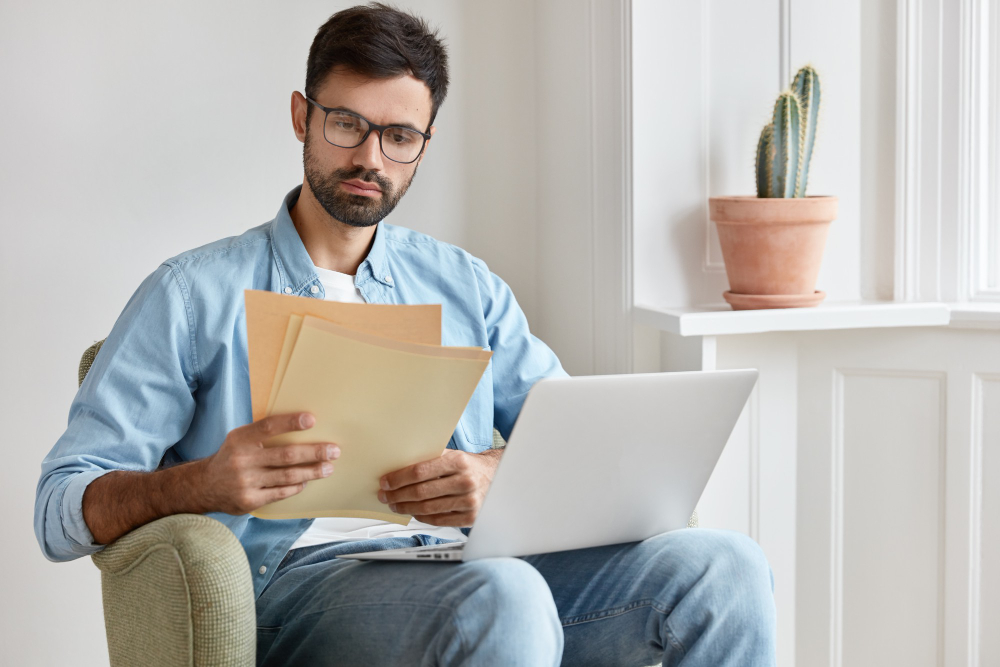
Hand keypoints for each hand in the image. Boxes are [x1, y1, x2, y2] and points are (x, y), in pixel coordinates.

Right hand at [196, 412, 340, 514]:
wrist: (204, 486)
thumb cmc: (232, 457)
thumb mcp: (239, 439)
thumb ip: (263, 434)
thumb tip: (303, 425)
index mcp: (240, 439)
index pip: (268, 427)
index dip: (290, 423)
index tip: (312, 420)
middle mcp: (242, 460)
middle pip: (286, 455)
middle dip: (314, 452)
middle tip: (334, 450)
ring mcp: (245, 482)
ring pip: (288, 476)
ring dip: (312, 471)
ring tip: (328, 468)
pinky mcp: (249, 500)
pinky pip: (281, 492)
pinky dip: (296, 486)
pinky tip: (306, 481)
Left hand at [376, 449, 501, 526]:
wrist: (496, 477)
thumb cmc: (469, 466)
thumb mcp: (453, 456)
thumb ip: (430, 459)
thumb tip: (398, 466)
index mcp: (459, 462)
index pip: (420, 471)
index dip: (398, 478)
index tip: (385, 482)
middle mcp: (465, 481)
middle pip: (421, 492)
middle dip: (397, 495)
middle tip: (385, 495)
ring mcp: (469, 501)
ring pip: (427, 509)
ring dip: (405, 508)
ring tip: (395, 505)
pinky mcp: (470, 517)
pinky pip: (438, 520)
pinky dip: (421, 517)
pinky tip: (413, 512)